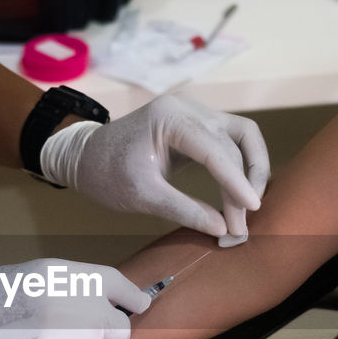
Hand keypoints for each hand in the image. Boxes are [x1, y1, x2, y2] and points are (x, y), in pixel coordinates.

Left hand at [39, 96, 270, 239]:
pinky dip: (241, 166)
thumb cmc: (106, 174)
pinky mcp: (198, 126)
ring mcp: (195, 114)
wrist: (84, 157)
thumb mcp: (142, 196)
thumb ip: (184, 210)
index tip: (251, 211)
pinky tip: (241, 193)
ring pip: (243, 136)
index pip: (216, 149)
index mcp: (170, 118)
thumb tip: (224, 229)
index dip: (237, 181)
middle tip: (241, 223)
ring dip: (252, 169)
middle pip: (235, 141)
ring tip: (248, 206)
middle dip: (243, 184)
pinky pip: (232, 141)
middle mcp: (188, 108)